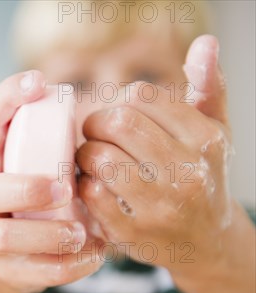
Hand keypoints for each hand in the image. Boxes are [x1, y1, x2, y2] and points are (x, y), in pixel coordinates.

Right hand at [0, 70, 103, 292]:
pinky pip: (35, 273)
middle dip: (26, 188)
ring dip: (51, 234)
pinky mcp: (6, 271)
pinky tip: (94, 256)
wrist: (14, 261)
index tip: (40, 82)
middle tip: (66, 189)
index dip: (6, 98)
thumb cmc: (34, 203)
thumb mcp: (35, 167)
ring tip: (83, 232)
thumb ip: (50, 143)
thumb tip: (88, 106)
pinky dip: (69, 266)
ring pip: (7, 237)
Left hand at [77, 35, 235, 278]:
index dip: (118, 100)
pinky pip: (90, 194)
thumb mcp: (214, 133)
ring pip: (99, 158)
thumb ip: (207, 88)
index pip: (142, 97)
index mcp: (204, 140)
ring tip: (92, 159)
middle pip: (118, 123)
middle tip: (95, 133)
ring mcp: (158, 206)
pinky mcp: (131, 232)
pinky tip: (93, 185)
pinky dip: (84, 185)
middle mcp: (186, 173)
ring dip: (85, 154)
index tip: (117, 114)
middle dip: (95, 123)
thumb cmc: (202, 177)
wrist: (204, 242)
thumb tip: (204, 44)